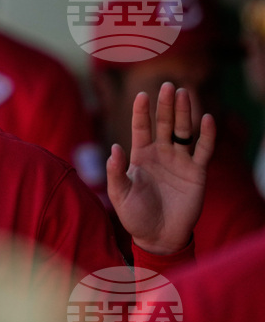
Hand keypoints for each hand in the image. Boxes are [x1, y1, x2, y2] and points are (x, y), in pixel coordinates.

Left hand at [107, 82, 215, 253]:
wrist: (158, 236)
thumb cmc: (134, 215)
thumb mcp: (119, 194)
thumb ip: (115, 171)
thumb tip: (114, 148)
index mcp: (140, 155)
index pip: (141, 127)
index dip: (142, 111)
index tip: (142, 95)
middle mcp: (161, 153)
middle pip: (164, 123)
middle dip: (165, 105)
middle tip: (168, 85)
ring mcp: (180, 161)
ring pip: (184, 131)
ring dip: (184, 113)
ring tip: (184, 93)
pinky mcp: (197, 172)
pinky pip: (204, 149)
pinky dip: (207, 134)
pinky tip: (207, 118)